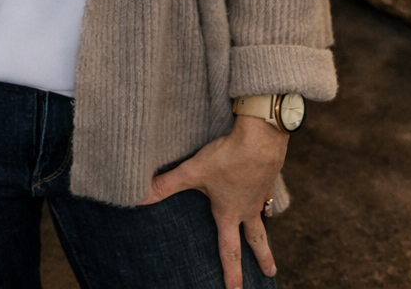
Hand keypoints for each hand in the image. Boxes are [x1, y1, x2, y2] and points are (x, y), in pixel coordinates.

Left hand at [139, 116, 286, 287]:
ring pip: (264, 218)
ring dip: (266, 231)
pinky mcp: (268, 176)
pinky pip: (268, 194)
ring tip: (268, 236)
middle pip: (256, 240)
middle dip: (262, 258)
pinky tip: (266, 199)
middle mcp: (247, 208)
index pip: (229, 250)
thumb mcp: (193, 171)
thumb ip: (166, 185)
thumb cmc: (227, 157)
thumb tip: (140, 197)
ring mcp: (260, 194)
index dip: (232, 274)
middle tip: (271, 273)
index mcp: (229, 213)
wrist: (260, 138)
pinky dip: (267, 200)